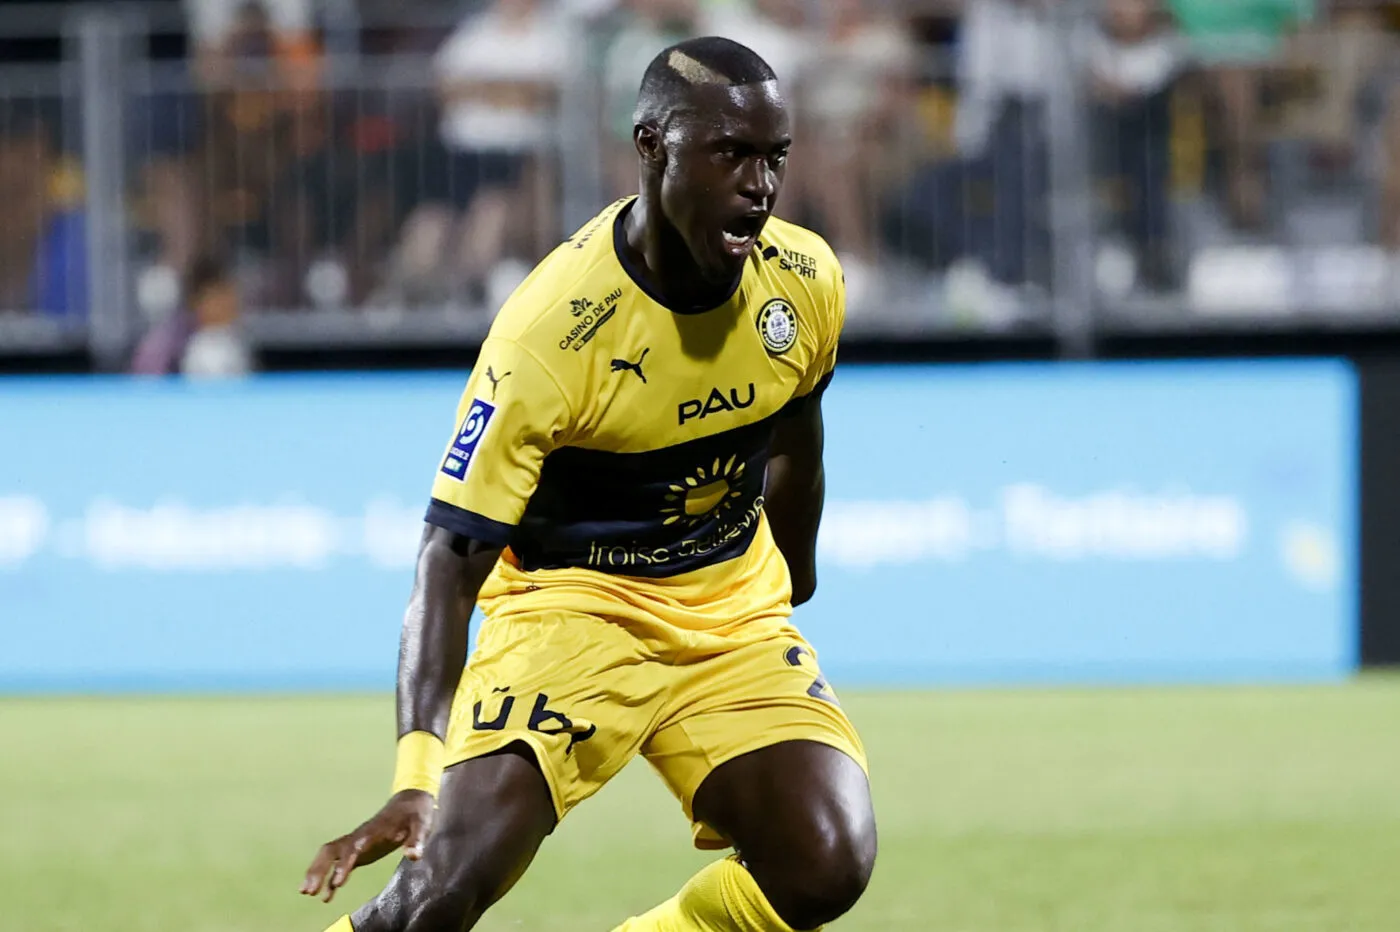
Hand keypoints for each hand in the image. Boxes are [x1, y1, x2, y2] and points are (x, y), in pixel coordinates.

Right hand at [300, 790, 435, 902]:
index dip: (344, 864)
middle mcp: (359, 837)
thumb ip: (417, 840)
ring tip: (306, 893)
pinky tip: (326, 897)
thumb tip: (413, 856)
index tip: (337, 882)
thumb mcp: (421, 825)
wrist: (409, 803)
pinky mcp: (359, 851)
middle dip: (318, 870)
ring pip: (329, 856)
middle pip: (331, 851)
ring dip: (317, 872)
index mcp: (373, 832)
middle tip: (307, 891)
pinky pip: (339, 864)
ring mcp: (356, 843)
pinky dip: (331, 880)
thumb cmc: (415, 814)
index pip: (353, 848)